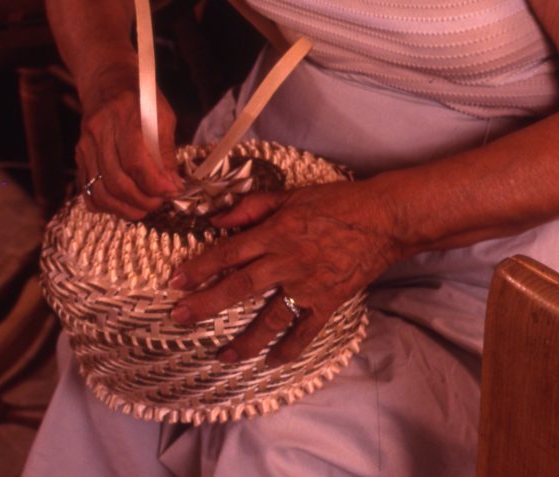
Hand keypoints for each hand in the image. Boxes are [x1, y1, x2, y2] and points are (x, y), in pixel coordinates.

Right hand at [75, 63, 180, 219]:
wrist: (107, 80)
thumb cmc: (140, 95)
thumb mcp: (163, 113)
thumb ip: (166, 150)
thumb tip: (173, 184)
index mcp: (123, 114)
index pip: (135, 161)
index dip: (154, 183)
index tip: (172, 191)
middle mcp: (99, 131)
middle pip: (116, 180)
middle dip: (143, 200)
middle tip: (161, 202)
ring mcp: (85, 145)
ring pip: (100, 191)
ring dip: (125, 208)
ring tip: (145, 208)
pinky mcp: (79, 156)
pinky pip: (88, 190)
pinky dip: (106, 205)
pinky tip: (124, 204)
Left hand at [168, 178, 401, 364]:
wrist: (382, 219)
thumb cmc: (336, 202)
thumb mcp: (291, 195)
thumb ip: (252, 207)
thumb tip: (217, 219)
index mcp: (276, 232)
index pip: (228, 252)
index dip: (199, 268)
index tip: (175, 282)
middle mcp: (287, 261)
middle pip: (239, 287)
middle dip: (206, 304)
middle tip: (179, 318)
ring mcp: (308, 286)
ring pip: (269, 318)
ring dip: (243, 340)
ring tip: (221, 355)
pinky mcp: (328, 302)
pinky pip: (305, 332)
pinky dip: (288, 350)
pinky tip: (271, 362)